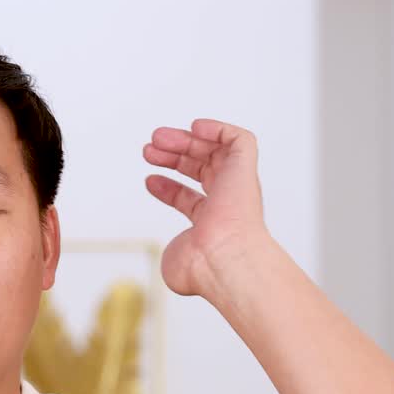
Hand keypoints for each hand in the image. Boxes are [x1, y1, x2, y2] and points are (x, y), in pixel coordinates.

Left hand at [143, 118, 273, 299]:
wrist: (221, 258)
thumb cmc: (201, 266)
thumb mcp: (174, 258)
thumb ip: (174, 252)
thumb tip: (177, 255)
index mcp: (212, 224)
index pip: (191, 199)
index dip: (168, 187)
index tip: (148, 179)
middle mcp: (227, 203)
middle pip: (202, 170)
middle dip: (174, 156)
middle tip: (149, 149)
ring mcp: (237, 186)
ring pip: (216, 150)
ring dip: (186, 139)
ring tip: (158, 137)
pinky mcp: (245, 169)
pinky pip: (241, 139)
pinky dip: (219, 129)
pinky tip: (195, 127)